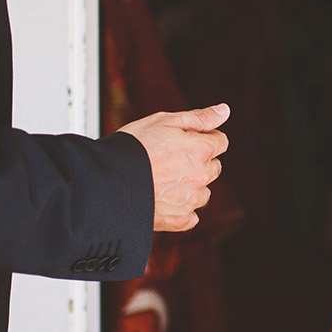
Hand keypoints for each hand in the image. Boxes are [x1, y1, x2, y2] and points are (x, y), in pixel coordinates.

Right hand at [119, 104, 228, 231]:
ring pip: (204, 192)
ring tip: (165, 180)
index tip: (185, 140)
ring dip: (192, 186)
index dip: (203, 138)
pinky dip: (182, 209)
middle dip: (199, 161)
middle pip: (214, 167)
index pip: (220, 141)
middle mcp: (201, 176)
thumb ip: (199, 118)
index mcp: (201, 149)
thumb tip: (224, 111)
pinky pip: (191, 216)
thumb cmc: (133, 147)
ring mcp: (191, 200)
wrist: (107, 181)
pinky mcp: (179, 220)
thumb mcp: (165, 121)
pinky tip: (164, 200)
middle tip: (171, 159)